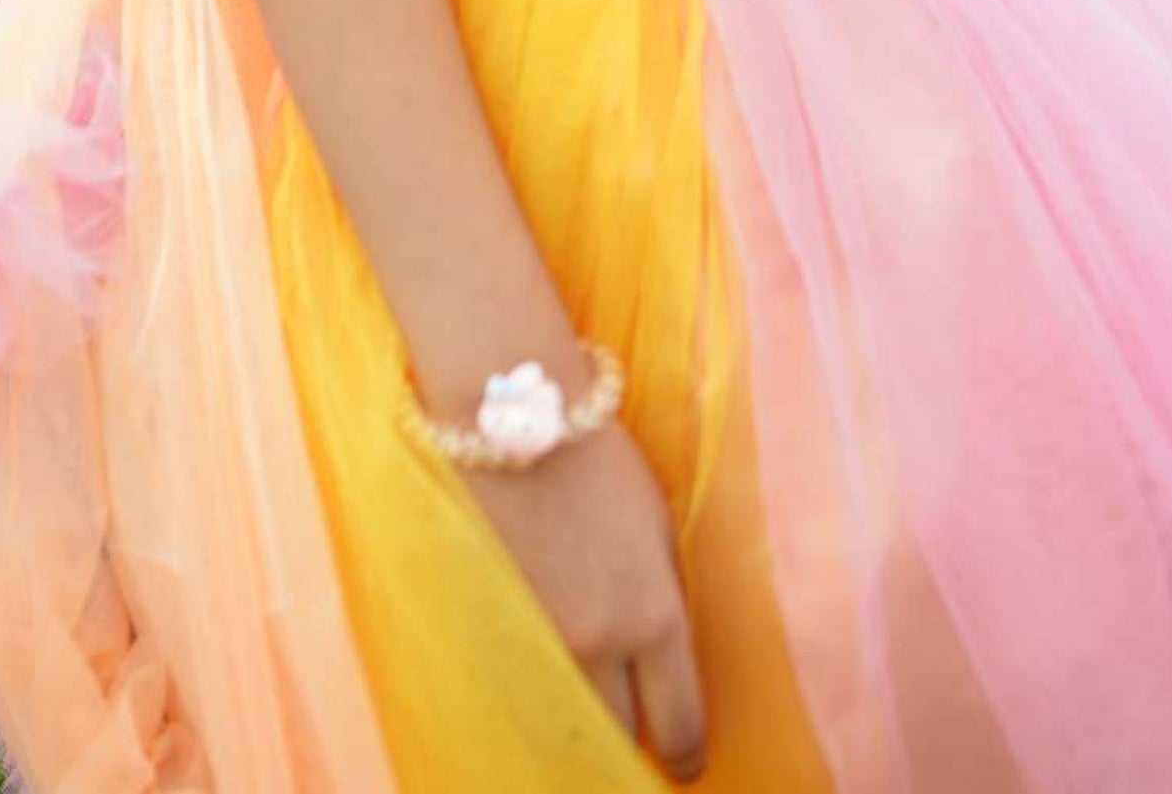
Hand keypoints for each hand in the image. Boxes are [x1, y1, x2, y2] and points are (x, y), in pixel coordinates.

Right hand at [459, 418, 706, 780]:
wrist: (509, 414)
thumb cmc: (598, 455)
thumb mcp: (656, 524)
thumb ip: (662, 595)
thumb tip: (669, 654)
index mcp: (652, 616)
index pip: (677, 722)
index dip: (684, 754)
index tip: (685, 767)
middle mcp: (596, 642)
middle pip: (613, 735)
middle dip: (624, 746)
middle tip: (629, 747)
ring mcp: (534, 638)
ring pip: (560, 714)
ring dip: (573, 717)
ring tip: (581, 714)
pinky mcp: (485, 624)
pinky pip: (513, 680)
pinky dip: (527, 685)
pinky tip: (533, 676)